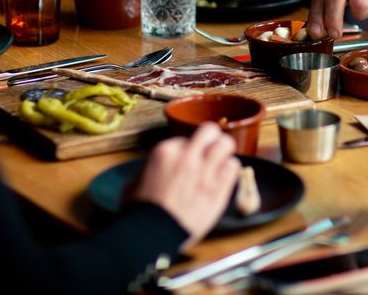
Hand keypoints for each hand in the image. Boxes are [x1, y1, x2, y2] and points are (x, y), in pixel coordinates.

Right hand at [126, 123, 239, 245]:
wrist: (149, 236)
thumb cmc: (139, 212)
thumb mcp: (135, 181)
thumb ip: (150, 168)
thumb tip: (157, 168)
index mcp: (166, 151)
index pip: (185, 138)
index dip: (187, 149)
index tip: (187, 158)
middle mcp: (187, 157)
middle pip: (210, 131)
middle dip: (211, 137)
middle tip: (211, 147)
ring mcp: (204, 173)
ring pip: (226, 145)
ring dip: (223, 151)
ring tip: (220, 160)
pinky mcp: (218, 190)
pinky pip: (233, 167)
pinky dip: (229, 169)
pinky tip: (223, 176)